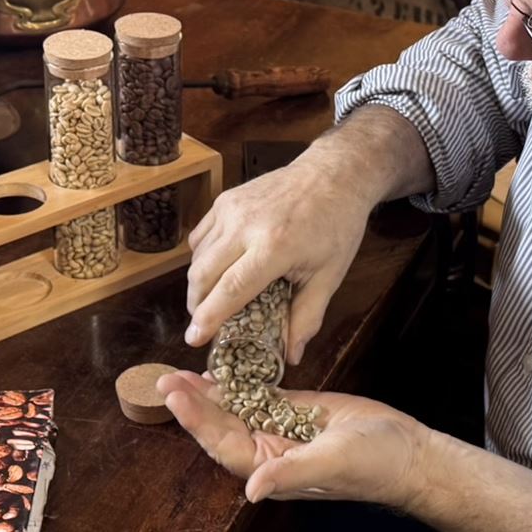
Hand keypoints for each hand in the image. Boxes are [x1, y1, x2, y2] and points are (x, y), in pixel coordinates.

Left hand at [156, 372, 429, 508]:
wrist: (407, 452)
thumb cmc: (375, 464)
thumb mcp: (333, 463)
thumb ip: (292, 473)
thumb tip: (251, 489)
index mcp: (271, 471)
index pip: (224, 445)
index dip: (197, 422)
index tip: (175, 396)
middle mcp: (268, 453)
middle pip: (221, 427)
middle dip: (192, 405)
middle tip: (164, 378)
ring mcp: (280, 431)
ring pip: (235, 411)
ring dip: (208, 394)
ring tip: (179, 373)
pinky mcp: (295, 411)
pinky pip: (257, 397)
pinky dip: (237, 384)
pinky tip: (219, 370)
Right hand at [183, 159, 369, 365]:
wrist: (333, 175)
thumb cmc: (336, 225)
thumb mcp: (329, 275)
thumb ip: (307, 316)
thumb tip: (292, 356)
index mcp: (275, 246)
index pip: (231, 289)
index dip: (209, 318)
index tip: (195, 338)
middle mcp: (246, 225)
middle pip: (204, 274)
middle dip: (197, 305)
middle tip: (203, 324)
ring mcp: (232, 209)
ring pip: (197, 256)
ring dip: (198, 284)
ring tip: (210, 301)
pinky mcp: (225, 199)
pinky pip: (201, 236)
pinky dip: (201, 258)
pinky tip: (217, 270)